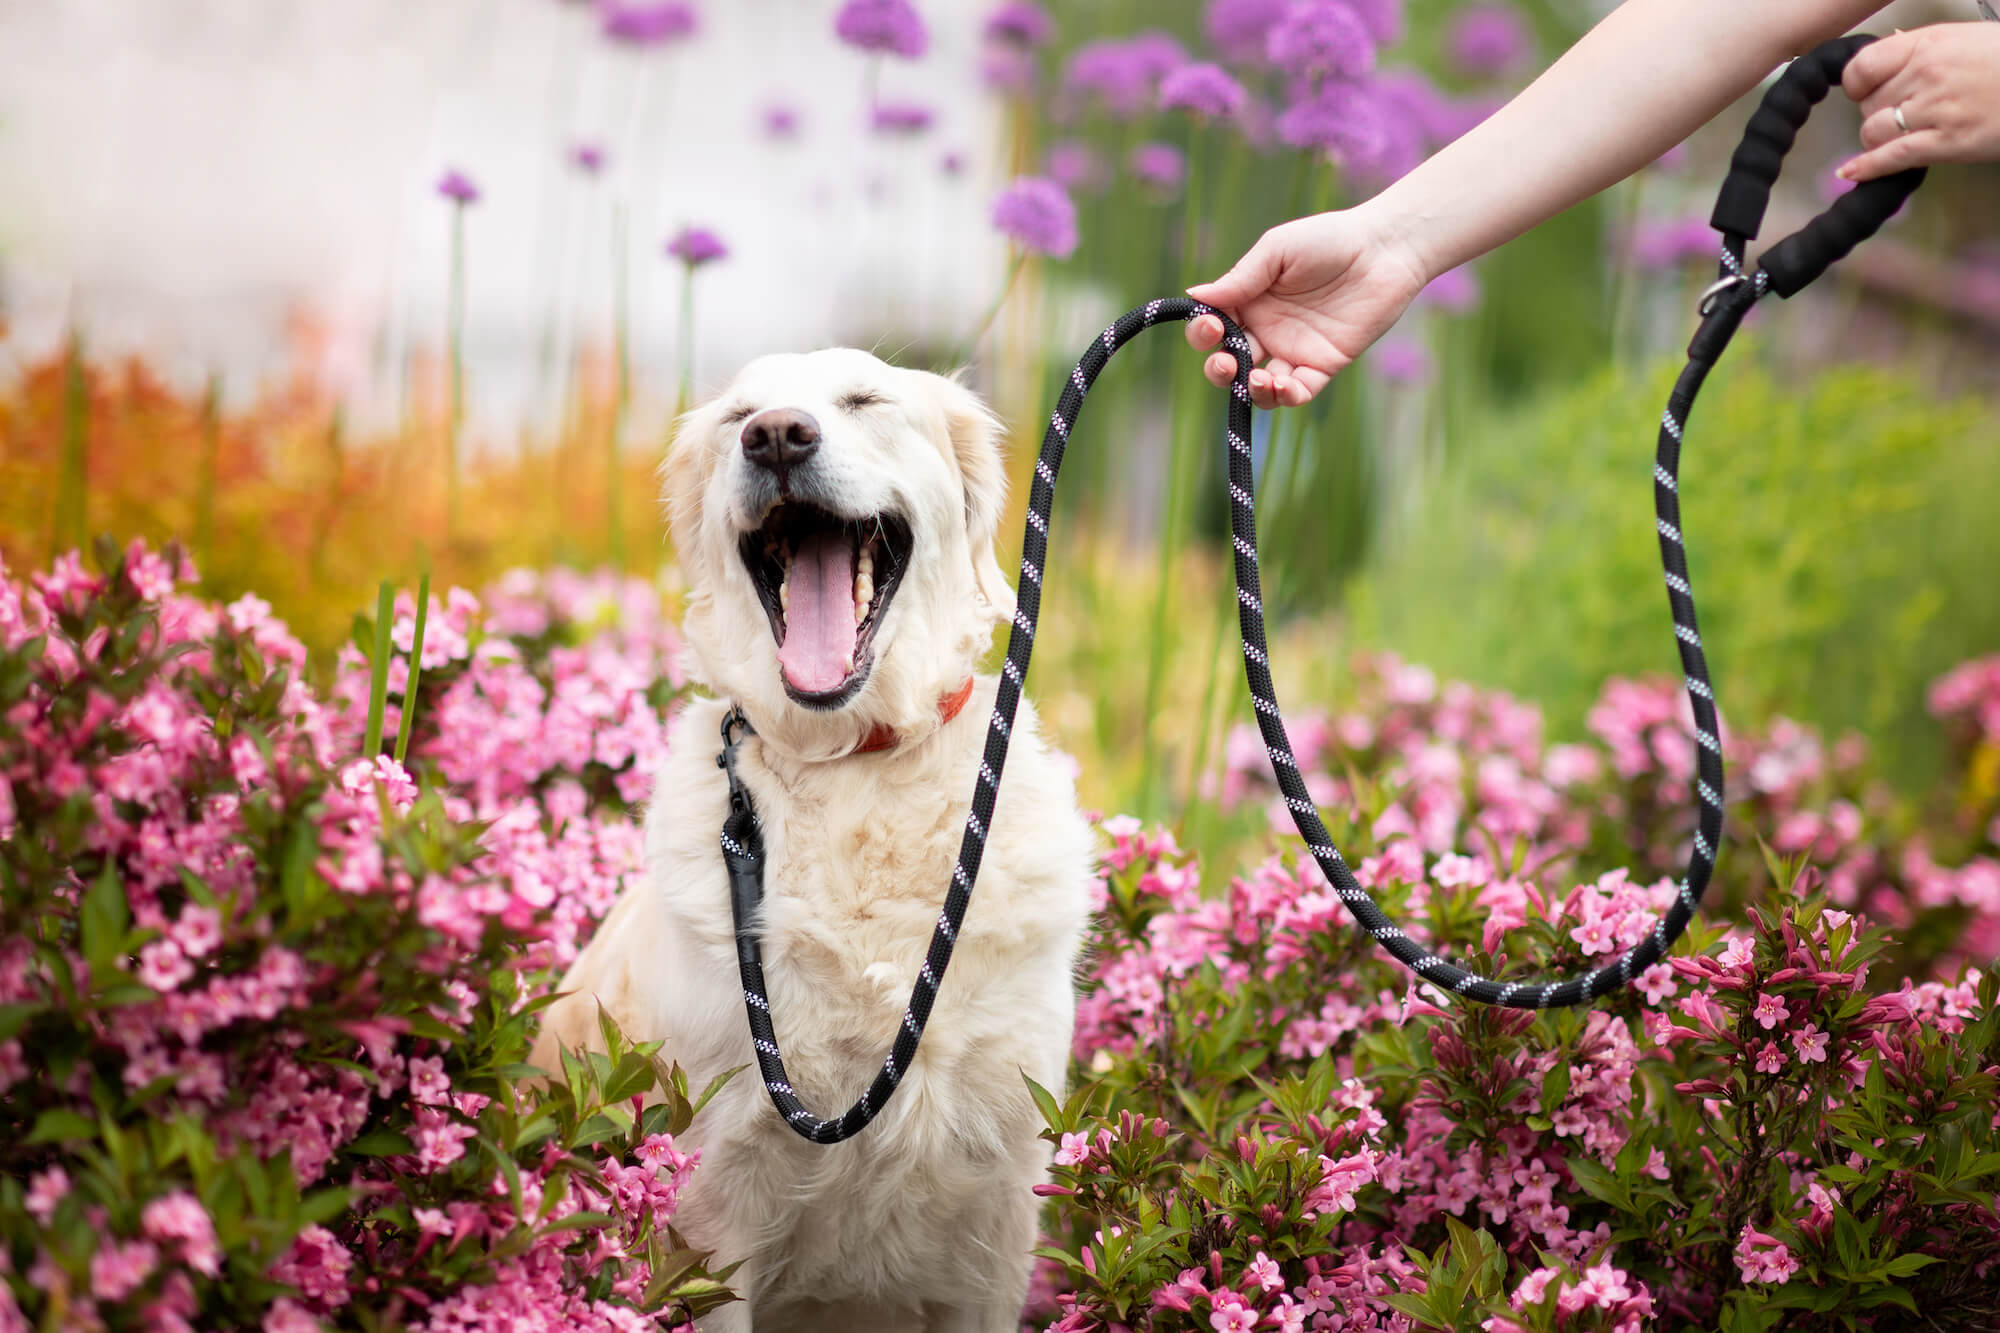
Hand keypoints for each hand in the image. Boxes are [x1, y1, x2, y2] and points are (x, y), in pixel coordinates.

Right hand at [1183, 209, 1429, 408]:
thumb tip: (1194, 296)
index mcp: (1248, 301)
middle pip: (1229, 364)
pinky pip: (1298, 392)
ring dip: (1251, 390)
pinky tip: (1284, 386)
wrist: (1384, 250)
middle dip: (1219, 370)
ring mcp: (1293, 350)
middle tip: (1228, 363)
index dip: (1204, 332)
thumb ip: (1240, 277)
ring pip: (1259, 386)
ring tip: (1259, 379)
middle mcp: (1265, 330)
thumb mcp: (1277, 250)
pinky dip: (1286, 396)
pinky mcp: (1323, 365)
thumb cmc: (1329, 239)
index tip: (1213, 325)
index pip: (1212, 328)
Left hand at [1838, 23, 1999, 182]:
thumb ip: (1925, 48)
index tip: (1865, 90)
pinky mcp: (1948, 142)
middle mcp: (1927, 75)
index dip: (1857, 83)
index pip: (1863, 67)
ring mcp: (1936, 110)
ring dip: (1878, 138)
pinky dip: (1868, 168)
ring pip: (1874, 131)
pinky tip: (1850, 174)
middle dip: (1877, 112)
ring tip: (1897, 136)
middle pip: (1868, 104)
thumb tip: (1891, 48)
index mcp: (1929, 44)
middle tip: (1900, 113)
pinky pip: (1893, 157)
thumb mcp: (1967, 39)